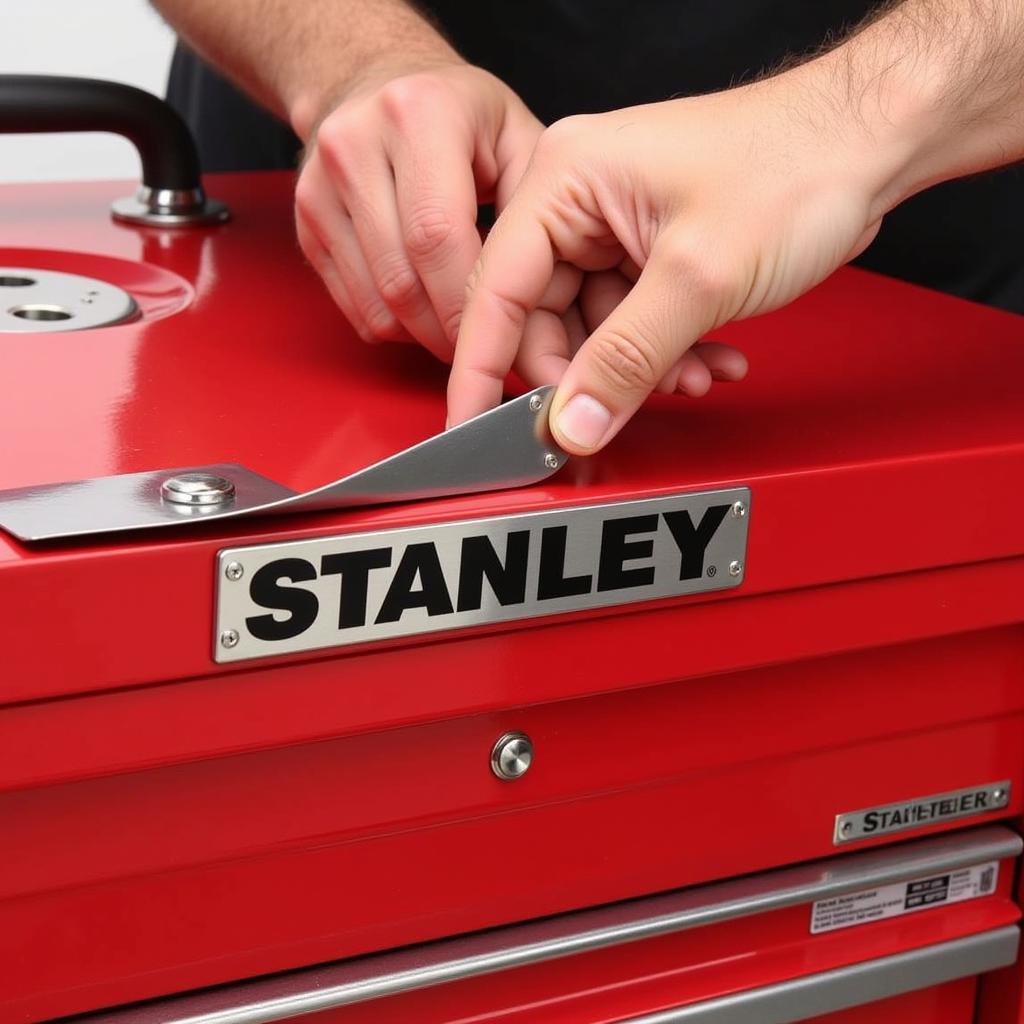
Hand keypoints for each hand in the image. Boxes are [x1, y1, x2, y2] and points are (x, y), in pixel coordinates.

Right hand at [294, 62, 542, 360]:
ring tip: (457, 334)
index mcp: (418, 115)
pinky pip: (351, 304)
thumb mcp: (517, 135)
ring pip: (374, 301)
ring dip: (421, 336)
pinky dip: (393, 326)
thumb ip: (538, 206)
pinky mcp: (304, 220)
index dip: (466, 302)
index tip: (498, 333)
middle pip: (401, 279)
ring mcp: (319, 183)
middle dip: (446, 330)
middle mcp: (356, 143)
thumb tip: (546, 296)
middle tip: (481, 348)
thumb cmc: (461, 115)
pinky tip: (423, 316)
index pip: (437, 237)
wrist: (377, 79)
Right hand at [449, 72, 886, 452]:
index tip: (472, 428)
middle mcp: (578, 202)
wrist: (872, 144)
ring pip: (590, 330)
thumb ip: (625, 359)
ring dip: (636, 369)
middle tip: (611, 415)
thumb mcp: (696, 276)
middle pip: (540, 318)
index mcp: (564, 179)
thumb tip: (573, 422)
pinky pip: (630, 322)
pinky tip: (706, 360)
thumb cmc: (795, 164)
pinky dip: (663, 352)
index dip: (481, 367)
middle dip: (586, 374)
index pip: (494, 289)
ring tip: (691, 375)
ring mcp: (614, 227)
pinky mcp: (648, 251)